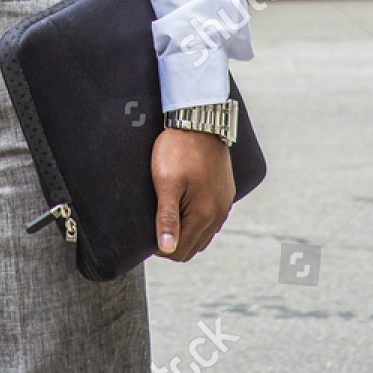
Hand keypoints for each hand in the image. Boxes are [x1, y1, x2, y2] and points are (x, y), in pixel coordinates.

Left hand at [151, 127, 234, 261]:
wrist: (199, 121)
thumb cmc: (178, 150)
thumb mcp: (166, 182)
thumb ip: (167, 217)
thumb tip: (166, 248)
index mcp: (204, 214)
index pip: (180, 250)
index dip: (160, 248)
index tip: (146, 236)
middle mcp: (219, 214)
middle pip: (193, 247)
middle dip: (173, 244)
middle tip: (154, 227)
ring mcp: (225, 204)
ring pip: (204, 235)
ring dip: (186, 234)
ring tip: (167, 217)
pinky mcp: (226, 194)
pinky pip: (212, 221)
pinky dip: (198, 223)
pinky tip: (183, 208)